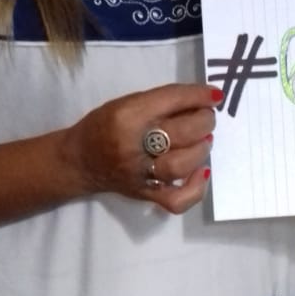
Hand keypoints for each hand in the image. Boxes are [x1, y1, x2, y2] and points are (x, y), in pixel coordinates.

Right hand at [63, 82, 218, 213]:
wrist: (79, 161)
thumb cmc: (103, 125)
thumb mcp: (126, 103)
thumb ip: (161, 101)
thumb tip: (202, 99)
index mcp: (127, 116)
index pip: (172, 101)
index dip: (199, 96)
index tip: (215, 95)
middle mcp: (133, 145)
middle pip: (182, 132)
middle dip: (204, 121)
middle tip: (207, 117)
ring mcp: (140, 173)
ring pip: (182, 164)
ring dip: (202, 149)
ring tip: (204, 139)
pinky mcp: (145, 194)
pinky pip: (176, 200)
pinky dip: (195, 188)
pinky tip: (201, 173)